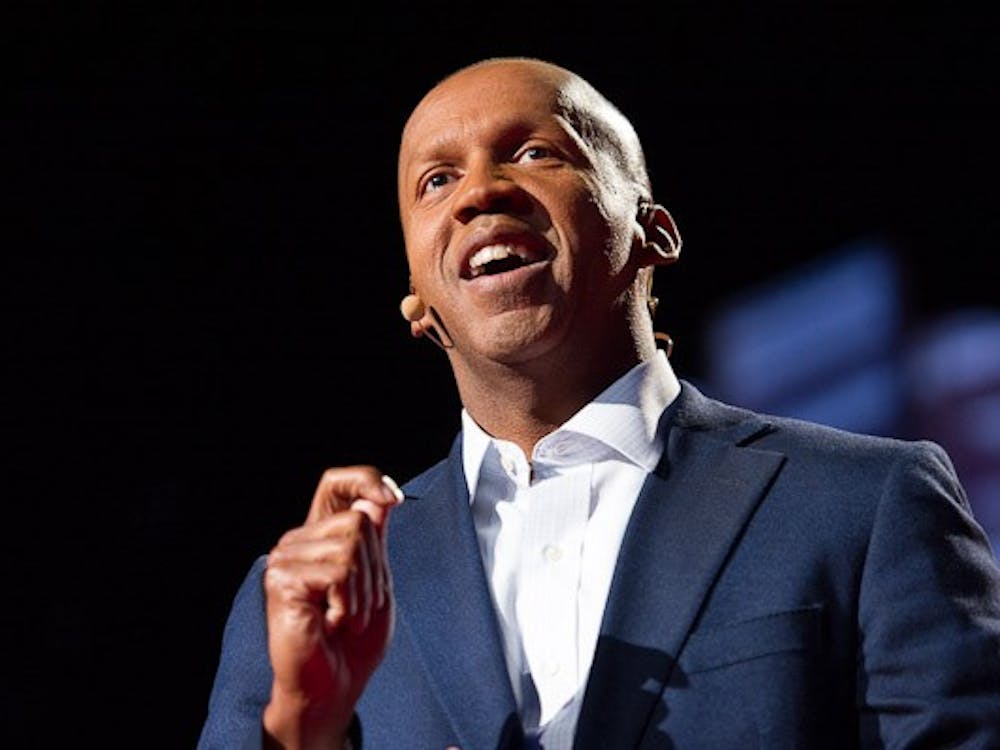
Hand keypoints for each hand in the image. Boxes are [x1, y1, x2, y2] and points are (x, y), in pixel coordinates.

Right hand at [262, 466, 402, 748]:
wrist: (334, 687)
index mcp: (321, 536)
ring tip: (344, 617)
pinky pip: (338, 570)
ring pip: (351, 544)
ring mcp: (286, 557)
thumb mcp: (376, 581)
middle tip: (358, 605)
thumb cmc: (354, 642)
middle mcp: (299, 540)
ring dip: (362, 591)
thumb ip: (374, 539)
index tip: (394, 499)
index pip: (336, 483)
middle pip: (358, 518)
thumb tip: (377, 498)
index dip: (365, 479)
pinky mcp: (282, 578)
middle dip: (375, 568)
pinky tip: (331, 622)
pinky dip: (348, 603)